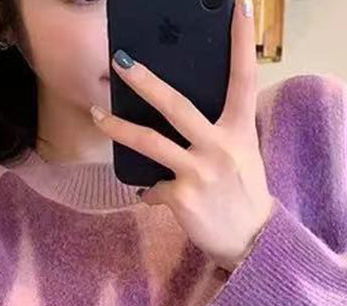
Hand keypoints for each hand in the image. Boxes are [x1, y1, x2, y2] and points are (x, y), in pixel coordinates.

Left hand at [90, 0, 274, 270]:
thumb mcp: (242, 155)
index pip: (244, 78)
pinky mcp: (181, 198)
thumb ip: (219, 132)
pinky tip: (154, 196)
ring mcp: (199, 171)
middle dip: (146, 81)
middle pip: (176, 105)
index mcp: (239, 130)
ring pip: (150, 142)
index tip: (238, 6)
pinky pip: (152, 187)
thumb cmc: (244, 194)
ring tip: (96, 115)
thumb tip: (184, 118)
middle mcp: (220, 146)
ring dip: (118, 128)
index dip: (241, 42)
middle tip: (121, 61)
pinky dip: (149, 191)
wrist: (250, 240)